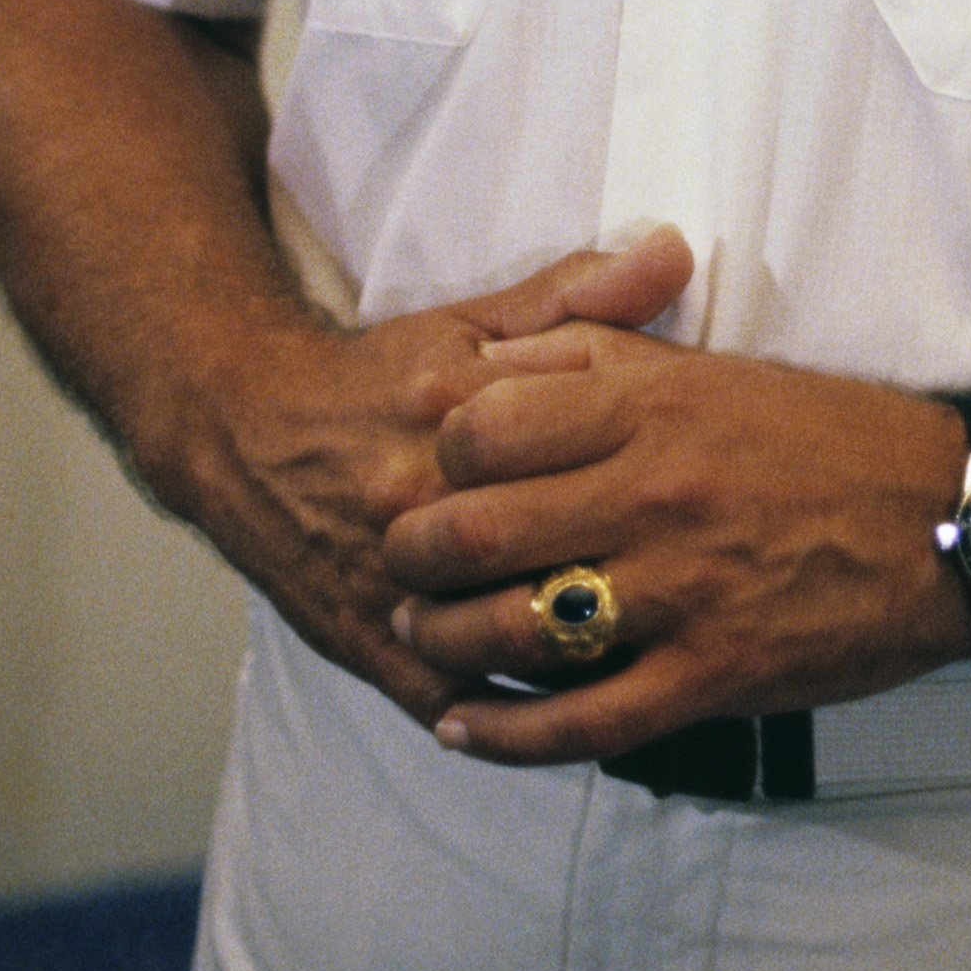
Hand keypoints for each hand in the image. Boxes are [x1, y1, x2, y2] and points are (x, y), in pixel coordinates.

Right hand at [170, 228, 694, 724]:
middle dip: (635, 586)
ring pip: (509, 644)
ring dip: (587, 661)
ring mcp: (391, 583)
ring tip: (665, 661)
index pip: (578, 451)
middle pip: (551, 559)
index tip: (724, 505)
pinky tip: (583, 712)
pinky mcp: (367, 644)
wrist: (247, 432)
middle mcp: (419, 500)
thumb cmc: (382, 374)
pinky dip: (520, 717)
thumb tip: (677, 252)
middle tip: (714, 599)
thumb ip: (576, 295)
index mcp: (457, 409)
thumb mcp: (472, 320)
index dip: (656, 485)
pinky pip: (457, 699)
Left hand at [380, 325, 970, 761]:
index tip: (427, 472)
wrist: (949, 517)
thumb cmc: (827, 436)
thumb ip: (601, 353)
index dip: (436, 455)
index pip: (486, 427)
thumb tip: (491, 359)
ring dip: (444, 643)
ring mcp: (683, 590)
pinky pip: (582, 723)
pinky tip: (463, 731)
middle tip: (398, 563)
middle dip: (414, 554)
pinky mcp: (712, 675)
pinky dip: (506, 737)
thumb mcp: (710, 367)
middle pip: (479, 530)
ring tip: (422, 637)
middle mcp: (657, 492)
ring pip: (516, 630)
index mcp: (654, 403)